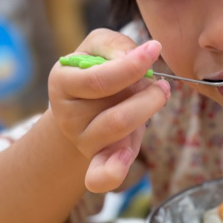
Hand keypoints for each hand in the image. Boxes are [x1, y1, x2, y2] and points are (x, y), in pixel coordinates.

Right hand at [48, 29, 169, 192]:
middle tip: (160, 83)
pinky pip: (100, 177)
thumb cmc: (96, 70)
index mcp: (62, 82)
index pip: (98, 80)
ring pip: (118, 132)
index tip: (154, 50)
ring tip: (160, 94)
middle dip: (147, 94)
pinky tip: (125, 154)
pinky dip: (113, 171)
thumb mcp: (98, 47)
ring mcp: (83, 141)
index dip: (131, 66)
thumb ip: (115, 45)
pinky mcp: (98, 159)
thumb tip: (137, 57)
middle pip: (114, 112)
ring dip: (147, 111)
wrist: (83, 105)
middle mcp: (68, 116)